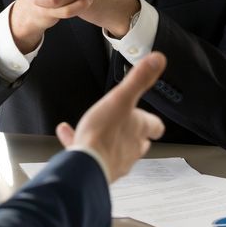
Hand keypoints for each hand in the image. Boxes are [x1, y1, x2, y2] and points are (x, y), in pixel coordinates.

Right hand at [56, 52, 165, 182]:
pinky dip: (79, 141)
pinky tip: (67, 133)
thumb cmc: (104, 134)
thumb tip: (158, 59)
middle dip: (133, 133)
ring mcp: (114, 160)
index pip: (155, 126)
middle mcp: (131, 147)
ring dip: (108, 138)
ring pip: (115, 148)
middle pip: (138, 141)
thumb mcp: (121, 98)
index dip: (154, 122)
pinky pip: (89, 151)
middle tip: (126, 124)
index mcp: (139, 129)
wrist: (85, 165)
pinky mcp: (97, 167)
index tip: (153, 121)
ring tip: (96, 127)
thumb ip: (139, 79)